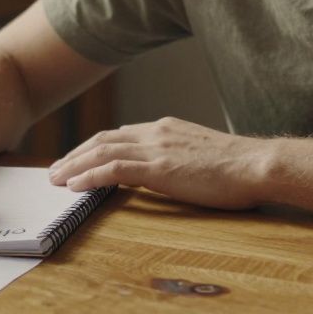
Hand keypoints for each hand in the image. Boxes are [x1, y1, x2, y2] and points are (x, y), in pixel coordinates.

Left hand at [47, 116, 268, 209]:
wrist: (257, 164)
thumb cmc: (237, 166)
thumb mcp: (200, 154)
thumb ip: (177, 156)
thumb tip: (164, 169)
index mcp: (166, 128)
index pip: (119, 134)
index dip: (93, 146)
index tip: (77, 158)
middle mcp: (156, 132)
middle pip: (103, 139)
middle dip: (76, 154)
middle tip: (55, 169)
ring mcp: (157, 148)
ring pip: (102, 152)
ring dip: (74, 165)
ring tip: (55, 179)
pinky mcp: (160, 167)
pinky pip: (114, 169)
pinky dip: (90, 175)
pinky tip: (75, 185)